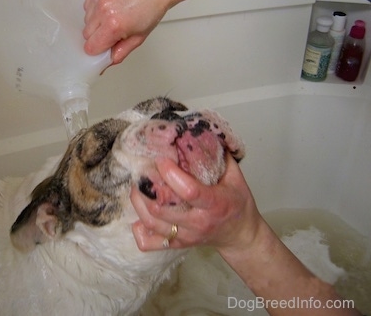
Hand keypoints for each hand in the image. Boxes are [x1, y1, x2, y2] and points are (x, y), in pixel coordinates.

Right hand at [83, 0, 174, 63]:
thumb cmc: (152, 8)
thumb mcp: (138, 38)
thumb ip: (119, 53)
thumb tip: (106, 63)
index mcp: (113, 25)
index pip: (90, 47)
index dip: (99, 48)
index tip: (106, 43)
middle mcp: (103, 8)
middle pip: (87, 33)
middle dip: (98, 34)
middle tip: (115, 26)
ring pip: (86, 17)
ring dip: (97, 18)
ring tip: (115, 11)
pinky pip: (88, 2)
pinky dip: (96, 4)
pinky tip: (112, 1)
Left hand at [131, 153, 263, 251]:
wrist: (241, 236)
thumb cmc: (238, 205)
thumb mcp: (236, 178)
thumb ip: (219, 156)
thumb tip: (200, 133)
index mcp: (214, 204)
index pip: (188, 191)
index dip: (170, 174)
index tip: (161, 159)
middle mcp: (198, 223)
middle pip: (162, 208)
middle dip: (147, 187)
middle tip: (143, 171)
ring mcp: (186, 236)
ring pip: (152, 223)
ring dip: (139, 203)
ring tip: (137, 186)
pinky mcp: (177, 245)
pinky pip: (149, 242)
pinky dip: (139, 228)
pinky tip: (140, 213)